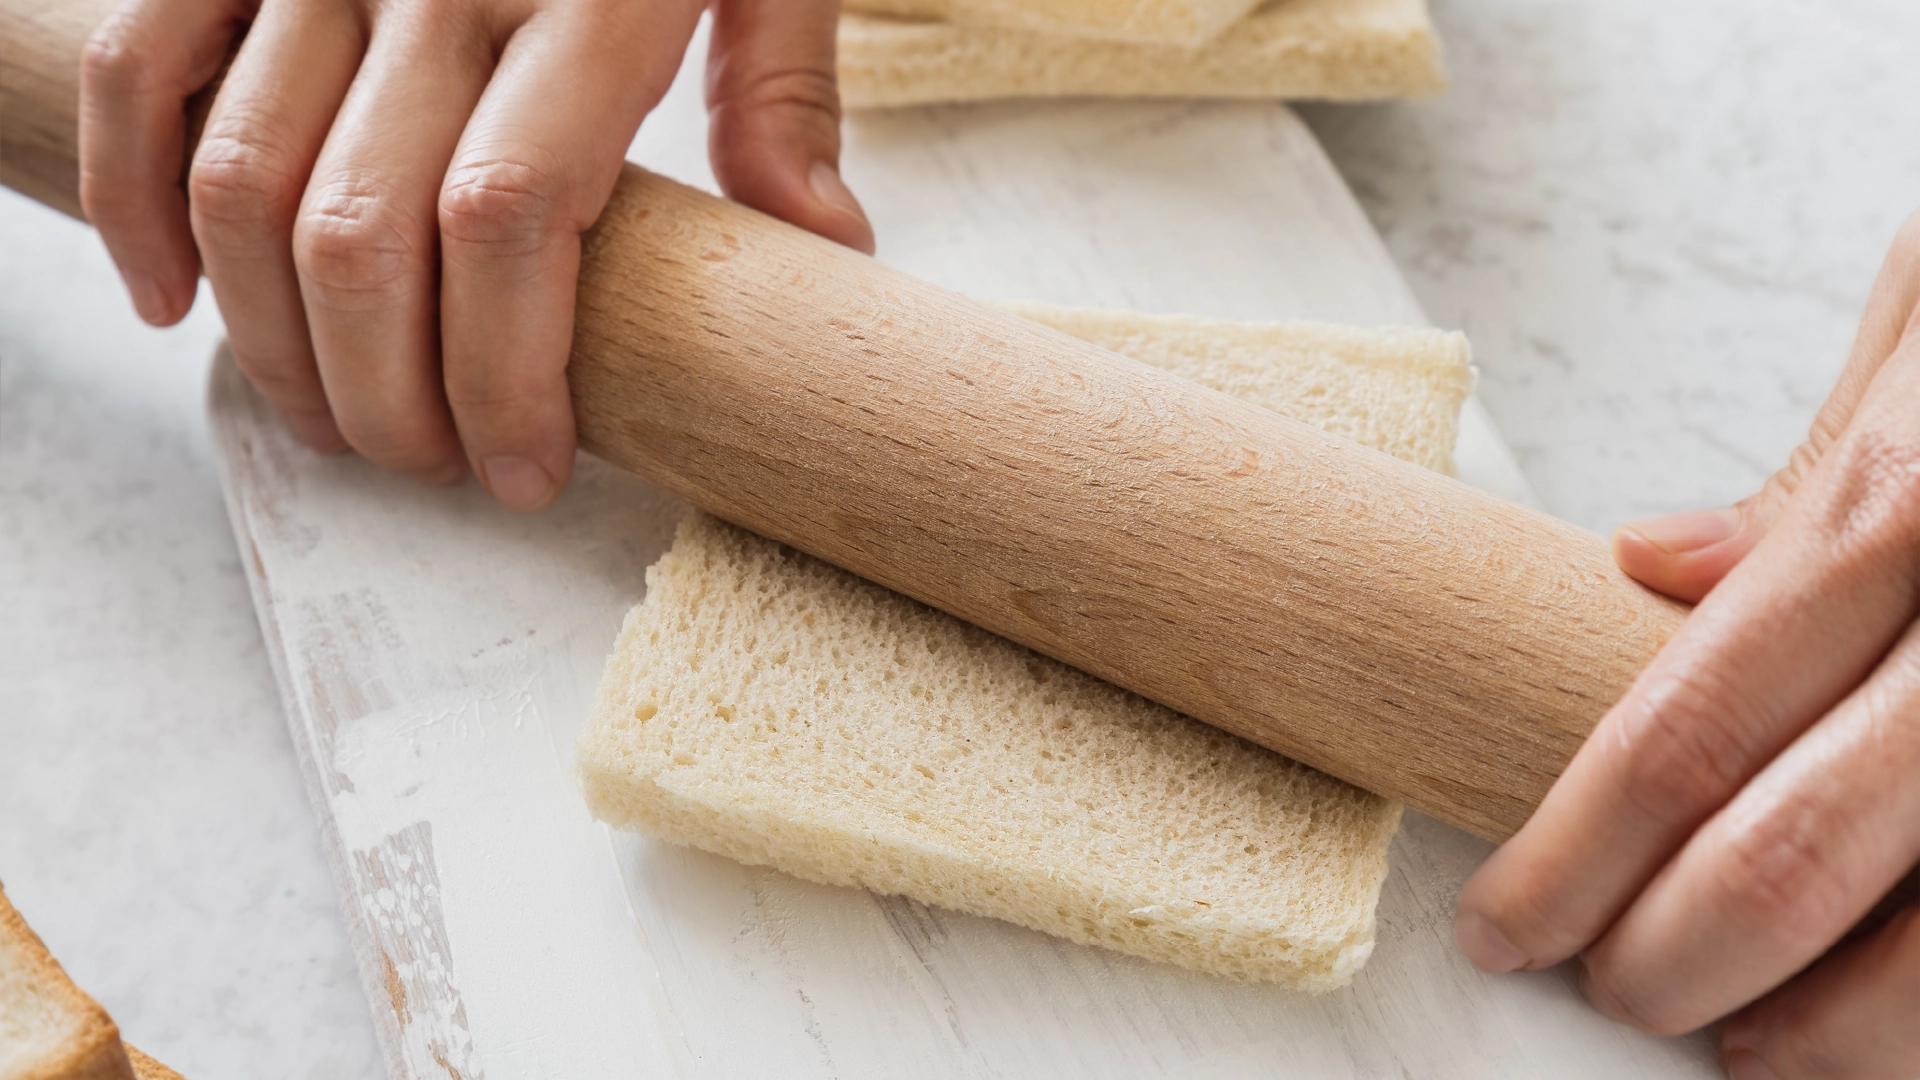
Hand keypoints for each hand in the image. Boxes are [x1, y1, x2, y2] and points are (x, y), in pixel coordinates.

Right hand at [79, 0, 874, 510]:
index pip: (506, 224)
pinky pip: (139, 72)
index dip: (501, 378)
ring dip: (276, 341)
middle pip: (363, 237)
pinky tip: (174, 304)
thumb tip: (824, 247)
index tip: (523, 470)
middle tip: (431, 465)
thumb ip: (784, 94)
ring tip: (340, 422)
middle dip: (387, 396)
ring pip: (244, 185)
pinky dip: (134, 200)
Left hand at [1455, 212, 1919, 1078]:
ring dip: (1826, 1036)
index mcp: (1916, 502)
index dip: (1574, 856)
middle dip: (1671, 961)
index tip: (1508, 924)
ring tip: (1746, 1046)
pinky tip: (1891, 1023)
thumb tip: (1651, 568)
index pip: (1687, 728)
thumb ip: (1814, 477)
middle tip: (1611, 989)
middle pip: (1793, 860)